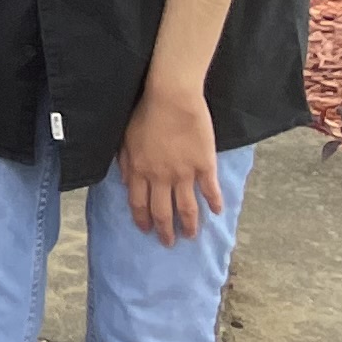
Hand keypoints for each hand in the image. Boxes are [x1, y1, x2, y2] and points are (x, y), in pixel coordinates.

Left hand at [120, 79, 223, 244]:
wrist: (171, 98)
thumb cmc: (144, 113)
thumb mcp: (124, 139)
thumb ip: (125, 162)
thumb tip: (124, 181)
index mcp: (139, 170)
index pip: (138, 203)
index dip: (142, 219)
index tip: (146, 231)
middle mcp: (160, 177)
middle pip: (162, 211)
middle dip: (165, 230)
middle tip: (169, 242)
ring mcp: (184, 173)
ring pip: (187, 207)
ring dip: (189, 224)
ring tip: (191, 235)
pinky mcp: (204, 165)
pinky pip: (210, 190)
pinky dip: (214, 203)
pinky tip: (217, 212)